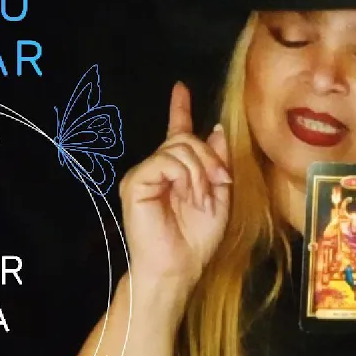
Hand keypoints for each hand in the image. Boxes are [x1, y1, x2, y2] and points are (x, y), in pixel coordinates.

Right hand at [119, 81, 231, 293]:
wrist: (179, 268)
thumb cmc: (197, 240)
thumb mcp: (219, 197)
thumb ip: (218, 164)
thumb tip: (216, 129)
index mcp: (176, 171)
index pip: (177, 132)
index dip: (180, 109)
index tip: (181, 88)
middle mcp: (156, 168)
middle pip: (186, 138)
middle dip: (210, 158)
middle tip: (219, 183)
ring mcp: (144, 174)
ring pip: (179, 148)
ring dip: (201, 172)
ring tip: (202, 199)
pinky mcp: (135, 182)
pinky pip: (166, 162)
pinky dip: (186, 177)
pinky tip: (189, 196)